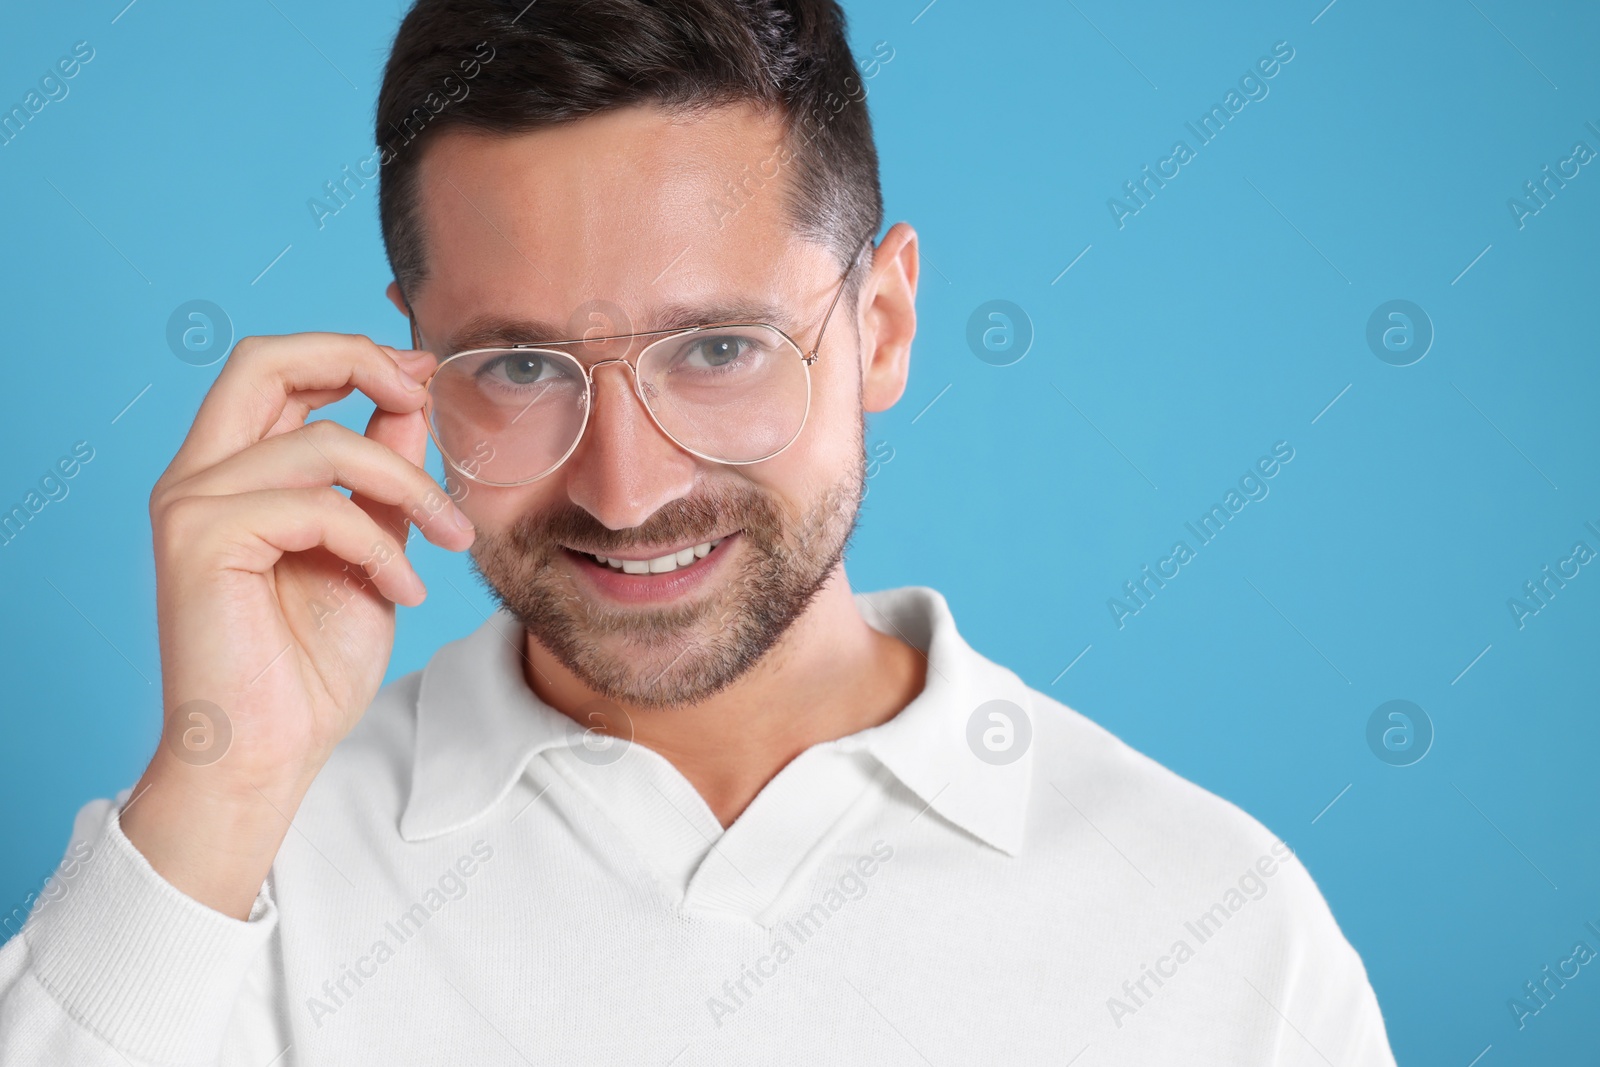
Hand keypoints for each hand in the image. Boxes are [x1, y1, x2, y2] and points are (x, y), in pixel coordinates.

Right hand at [121, 333, 474, 916]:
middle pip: (265, 359)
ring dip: (408, 486)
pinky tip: (404, 589)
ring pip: (323, 441)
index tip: (423, 376)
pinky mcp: (201, 542)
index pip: (276, 370)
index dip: (353, 356)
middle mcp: (196, 477)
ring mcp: (191, 506)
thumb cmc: (311, 665)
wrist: (269, 754)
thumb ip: (379, 478)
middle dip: (357, 359)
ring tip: (449, 537)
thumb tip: (409, 404)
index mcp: (229, 473)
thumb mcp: (369, 548)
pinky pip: (317, 507)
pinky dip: (379, 544)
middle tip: (424, 394)